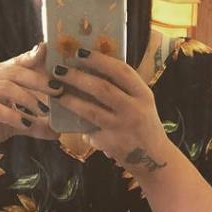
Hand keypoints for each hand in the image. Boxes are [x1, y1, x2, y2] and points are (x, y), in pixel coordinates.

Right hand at [0, 42, 57, 151]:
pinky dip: (13, 115)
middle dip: (39, 80)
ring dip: (28, 98)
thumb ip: (35, 124)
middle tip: (58, 90)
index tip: (50, 53)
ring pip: (6, 87)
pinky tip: (26, 124)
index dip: (34, 56)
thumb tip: (58, 132)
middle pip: (15, 71)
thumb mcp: (14, 122)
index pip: (18, 61)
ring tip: (44, 111)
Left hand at [52, 49, 170, 175]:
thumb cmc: (144, 125)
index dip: (100, 60)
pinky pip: (90, 129)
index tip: (81, 52)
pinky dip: (78, 122)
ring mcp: (122, 127)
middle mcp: (134, 109)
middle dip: (78, 77)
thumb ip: (125, 88)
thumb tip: (94, 68)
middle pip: (102, 88)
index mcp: (143, 94)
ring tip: (57, 91)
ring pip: (91, 110)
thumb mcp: (142, 103)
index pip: (121, 71)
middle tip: (59, 69)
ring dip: (71, 99)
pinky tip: (66, 116)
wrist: (154, 159)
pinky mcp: (111, 143)